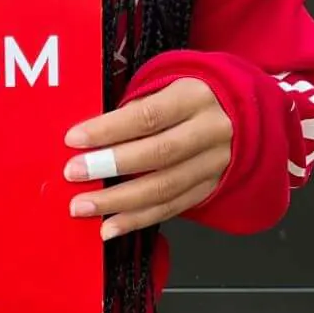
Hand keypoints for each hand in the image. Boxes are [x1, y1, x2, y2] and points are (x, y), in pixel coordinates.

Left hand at [63, 78, 232, 238]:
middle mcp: (210, 131)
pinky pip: (172, 208)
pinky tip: (110, 225)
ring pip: (164, 188)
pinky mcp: (210, 187)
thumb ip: (133, 107)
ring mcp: (214, 163)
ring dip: (119, 202)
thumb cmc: (188, 98)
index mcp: (195, 97)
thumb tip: (88, 136)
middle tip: (73, 173)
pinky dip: (138, 219)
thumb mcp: (166, 87)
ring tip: (84, 206)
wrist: (239, 113)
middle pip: (158, 153)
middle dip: (110, 166)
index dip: (109, 129)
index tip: (74, 139)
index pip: (147, 115)